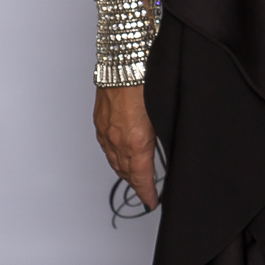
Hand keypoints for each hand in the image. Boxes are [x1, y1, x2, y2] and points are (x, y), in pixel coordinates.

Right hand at [95, 85, 159, 208]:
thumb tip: (164, 150)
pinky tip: (120, 154)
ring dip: (125, 172)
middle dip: (137, 184)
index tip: (152, 202)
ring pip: (114, 161)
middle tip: (146, 191)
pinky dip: (114, 156)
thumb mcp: (163, 116)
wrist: (125, 62)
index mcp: (136, 143)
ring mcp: (106, 131)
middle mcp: (118, 140)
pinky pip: (106, 147)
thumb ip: (161, 138)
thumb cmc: (147, 83)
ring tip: (134, 177)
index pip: (141, 179)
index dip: (147, 194)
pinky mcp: (100, 122)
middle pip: (126, 173)